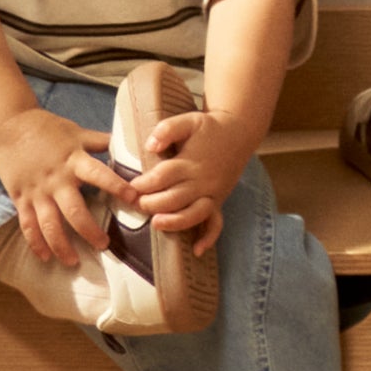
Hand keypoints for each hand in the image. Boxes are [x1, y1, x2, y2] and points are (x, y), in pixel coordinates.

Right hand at [0, 107, 134, 265]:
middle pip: (74, 211)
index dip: (117, 187)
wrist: (6, 124)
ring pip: (50, 224)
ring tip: (74, 261)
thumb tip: (129, 143)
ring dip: (62, 245)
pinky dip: (36, 243)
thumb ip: (100, 141)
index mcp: (73, 159)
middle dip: (90, 231)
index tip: (135, 199)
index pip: (99, 175)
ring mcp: (37, 191)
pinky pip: (28, 225)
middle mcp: (56, 179)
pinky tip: (45, 257)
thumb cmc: (45, 127)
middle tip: (104, 245)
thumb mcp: (75, 131)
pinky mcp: (20, 198)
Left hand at [128, 107, 252, 254]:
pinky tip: (197, 250)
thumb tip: (150, 146)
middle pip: (174, 198)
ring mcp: (212, 193)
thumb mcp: (188, 120)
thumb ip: (167, 130)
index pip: (162, 176)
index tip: (131, 185)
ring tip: (156, 224)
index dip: (144, 183)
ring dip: (174, 222)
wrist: (239, 132)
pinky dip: (209, 238)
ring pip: (193, 214)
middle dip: (152, 204)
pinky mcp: (218, 201)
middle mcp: (202, 181)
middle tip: (136, 203)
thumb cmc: (209, 127)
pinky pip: (216, 223)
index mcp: (191, 161)